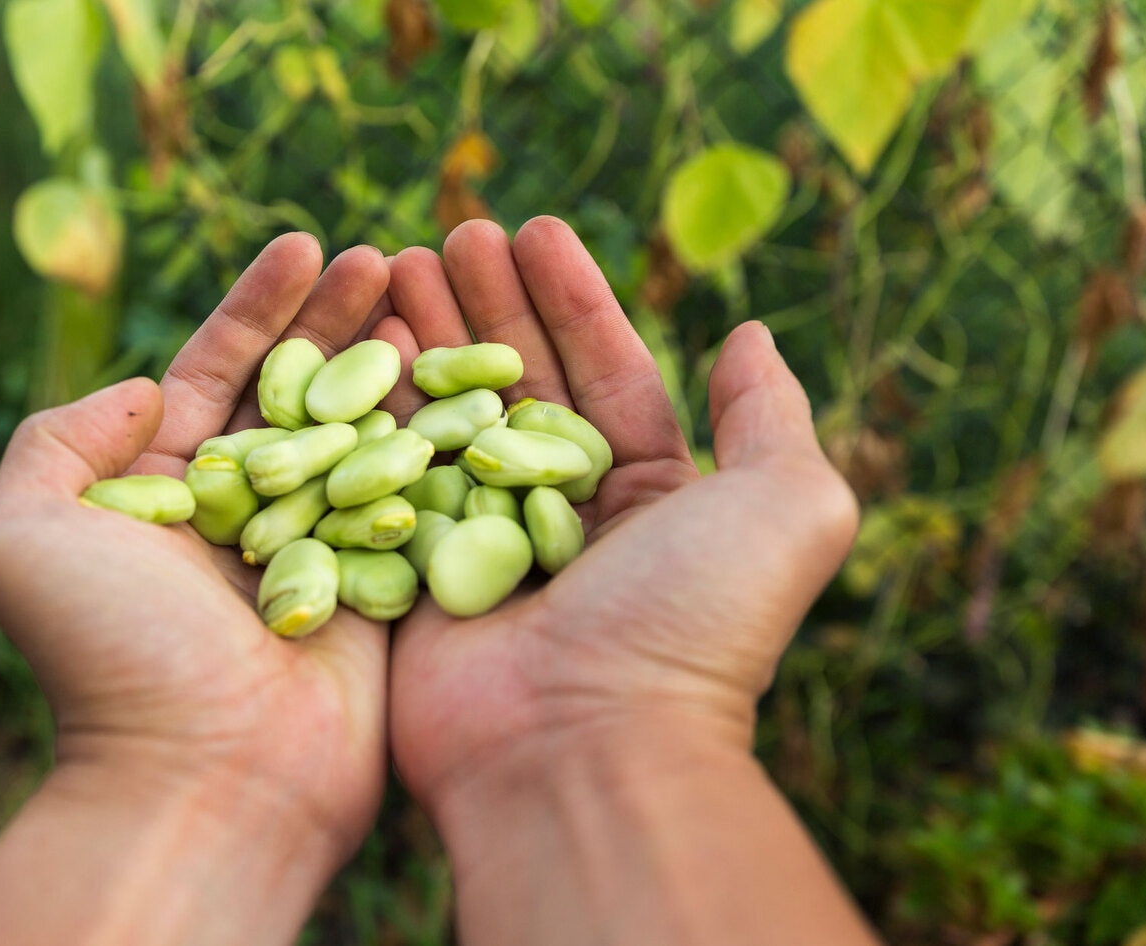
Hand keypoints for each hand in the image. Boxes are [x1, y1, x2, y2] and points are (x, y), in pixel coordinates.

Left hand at [0, 236, 391, 905]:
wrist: (205, 778)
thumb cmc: (107, 657)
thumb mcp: (22, 535)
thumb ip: (57, 443)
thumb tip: (141, 386)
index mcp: (163, 494)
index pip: (217, 373)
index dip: (260, 307)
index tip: (306, 244)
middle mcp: (243, 515)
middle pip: (299, 391)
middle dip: (341, 320)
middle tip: (387, 255)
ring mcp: (318, 551)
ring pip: (364, 435)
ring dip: (397, 364)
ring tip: (433, 295)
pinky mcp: (380, 590)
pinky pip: (414, 500)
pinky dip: (438, 440)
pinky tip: (468, 382)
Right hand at [382, 216, 859, 812]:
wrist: (584, 748)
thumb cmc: (692, 623)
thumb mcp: (786, 504)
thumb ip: (771, 412)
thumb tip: (747, 332)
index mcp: (651, 498)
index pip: (606, 371)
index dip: (572, 296)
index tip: (533, 227)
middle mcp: (566, 519)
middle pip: (518, 384)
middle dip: (486, 305)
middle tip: (450, 233)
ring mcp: (483, 548)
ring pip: (449, 419)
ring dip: (425, 337)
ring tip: (391, 261)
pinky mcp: (412, 578)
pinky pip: (390, 476)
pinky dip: (375, 407)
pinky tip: (358, 338)